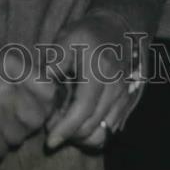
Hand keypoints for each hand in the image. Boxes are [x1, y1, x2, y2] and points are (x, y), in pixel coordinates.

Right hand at [0, 47, 56, 161]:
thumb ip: (16, 72)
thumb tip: (45, 90)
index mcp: (11, 65)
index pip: (48, 91)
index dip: (43, 102)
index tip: (33, 106)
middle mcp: (8, 88)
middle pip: (36, 119)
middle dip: (25, 123)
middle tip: (6, 120)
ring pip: (18, 139)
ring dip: (5, 138)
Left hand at [45, 11, 142, 151]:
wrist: (118, 29)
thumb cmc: (89, 33)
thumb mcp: (68, 38)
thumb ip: (55, 60)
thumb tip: (43, 84)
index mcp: (99, 72)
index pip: (82, 109)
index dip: (65, 128)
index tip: (49, 140)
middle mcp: (114, 88)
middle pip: (92, 125)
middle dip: (70, 135)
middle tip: (51, 128)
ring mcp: (123, 97)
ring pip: (104, 132)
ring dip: (82, 136)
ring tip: (65, 127)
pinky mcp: (126, 103)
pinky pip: (112, 128)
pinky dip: (95, 132)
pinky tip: (80, 123)